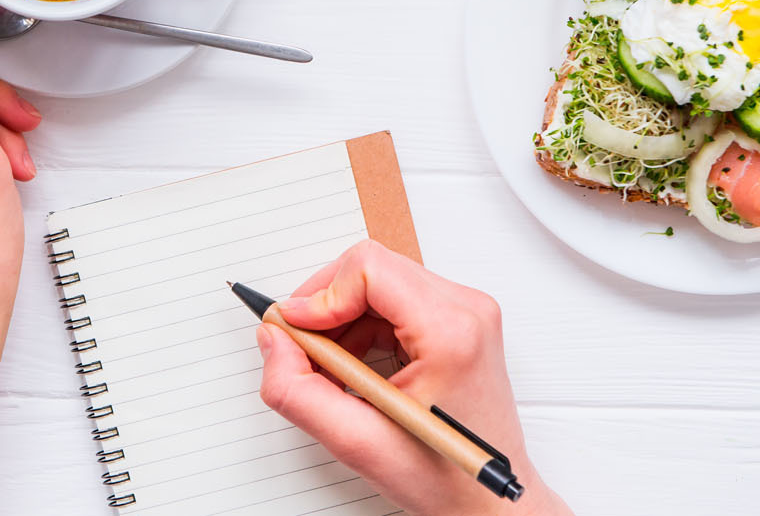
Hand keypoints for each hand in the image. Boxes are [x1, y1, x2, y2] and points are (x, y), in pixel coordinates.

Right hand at [257, 240, 572, 515]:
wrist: (485, 499)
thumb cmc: (444, 478)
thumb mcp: (357, 443)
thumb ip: (298, 390)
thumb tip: (274, 342)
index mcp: (451, 333)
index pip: (369, 269)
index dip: (321, 296)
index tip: (297, 329)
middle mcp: (467, 310)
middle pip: (372, 267)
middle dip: (326, 305)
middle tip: (303, 348)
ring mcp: (467, 312)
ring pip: (379, 280)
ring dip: (341, 317)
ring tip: (331, 367)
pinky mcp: (458, 320)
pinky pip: (394, 298)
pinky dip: (361, 324)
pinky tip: (354, 365)